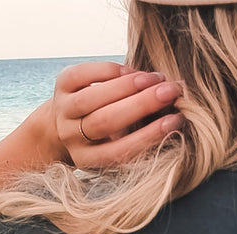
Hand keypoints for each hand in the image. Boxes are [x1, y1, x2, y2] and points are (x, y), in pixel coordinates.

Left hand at [48, 60, 183, 168]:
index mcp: (88, 159)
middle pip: (106, 121)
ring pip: (94, 97)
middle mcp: (72, 137)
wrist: (64, 123)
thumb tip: (173, 115)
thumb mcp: (117, 145)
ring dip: (128, 85)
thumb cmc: (104, 137)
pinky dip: (111, 70)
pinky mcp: (60, 85)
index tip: (175, 121)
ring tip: (155, 79)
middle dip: (141, 104)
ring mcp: (63, 111)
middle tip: (170, 92)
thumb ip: (138, 136)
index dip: (148, 136)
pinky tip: (132, 71)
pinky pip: (84, 74)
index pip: (120, 151)